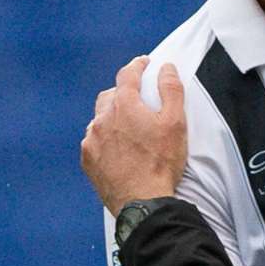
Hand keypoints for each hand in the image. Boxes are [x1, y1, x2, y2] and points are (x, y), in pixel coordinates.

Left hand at [81, 58, 186, 214]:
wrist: (143, 202)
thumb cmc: (161, 163)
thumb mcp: (175, 123)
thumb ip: (171, 90)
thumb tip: (166, 68)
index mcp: (124, 105)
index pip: (128, 74)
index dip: (137, 65)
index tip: (144, 63)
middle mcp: (102, 119)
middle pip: (110, 96)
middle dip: (122, 92)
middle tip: (136, 98)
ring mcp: (92, 141)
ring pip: (99, 119)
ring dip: (111, 118)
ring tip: (126, 128)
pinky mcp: (88, 161)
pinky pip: (93, 142)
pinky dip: (104, 139)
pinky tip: (115, 148)